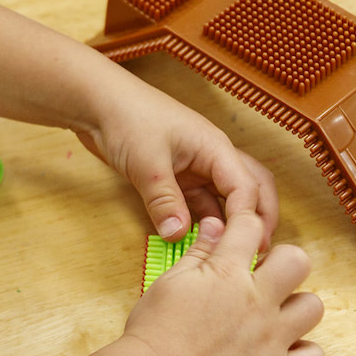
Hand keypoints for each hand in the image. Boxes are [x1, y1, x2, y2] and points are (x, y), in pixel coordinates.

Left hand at [75, 77, 278, 243]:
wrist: (97, 103)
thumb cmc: (127, 117)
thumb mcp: (147, 164)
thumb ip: (164, 201)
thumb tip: (178, 234)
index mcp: (215, 148)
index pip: (246, 187)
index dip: (249, 218)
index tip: (245, 247)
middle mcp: (212, 158)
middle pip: (250, 190)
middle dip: (258, 218)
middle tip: (256, 251)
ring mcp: (195, 168)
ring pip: (224, 199)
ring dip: (229, 224)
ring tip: (229, 253)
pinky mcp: (177, 178)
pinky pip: (198, 203)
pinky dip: (202, 222)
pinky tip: (199, 242)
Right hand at [125, 213, 323, 355]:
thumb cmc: (152, 335)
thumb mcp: (169, 283)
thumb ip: (198, 253)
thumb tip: (215, 226)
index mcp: (226, 273)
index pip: (250, 227)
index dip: (245, 222)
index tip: (241, 232)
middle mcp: (256, 301)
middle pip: (298, 261)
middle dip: (283, 263)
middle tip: (264, 279)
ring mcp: (271, 338)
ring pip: (313, 307)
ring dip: (296, 308)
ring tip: (274, 318)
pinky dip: (303, 354)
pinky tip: (281, 353)